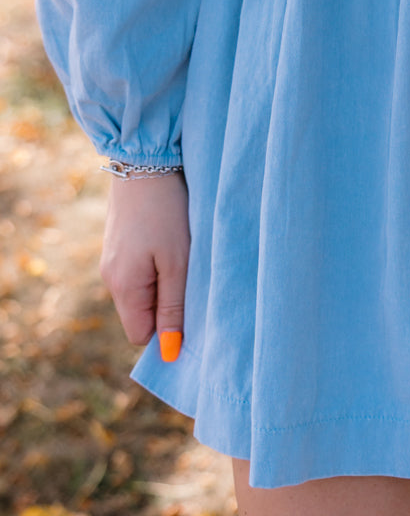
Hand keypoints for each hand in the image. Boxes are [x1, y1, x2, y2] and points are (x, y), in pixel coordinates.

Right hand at [100, 170, 189, 360]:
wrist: (144, 162)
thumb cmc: (166, 213)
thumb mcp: (177, 263)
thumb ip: (172, 308)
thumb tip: (169, 353)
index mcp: (123, 287)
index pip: (140, 335)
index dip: (165, 332)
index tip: (191, 314)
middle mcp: (110, 278)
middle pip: (141, 313)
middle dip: (167, 306)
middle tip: (193, 280)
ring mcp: (112, 259)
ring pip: (142, 290)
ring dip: (165, 283)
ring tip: (185, 256)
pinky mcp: (119, 242)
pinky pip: (139, 270)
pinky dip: (157, 264)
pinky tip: (173, 242)